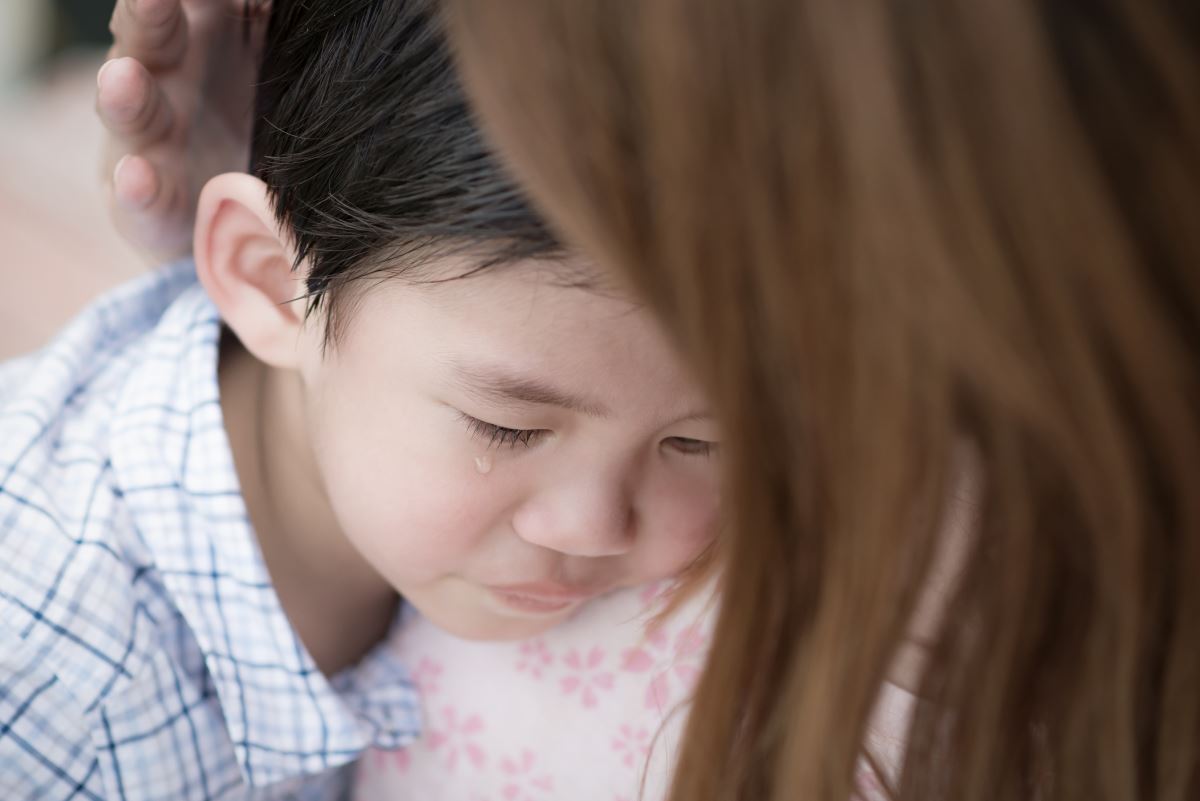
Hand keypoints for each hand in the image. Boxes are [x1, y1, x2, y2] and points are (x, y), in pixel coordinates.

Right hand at [98, 0, 267, 258]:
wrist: (246, 209)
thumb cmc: (262, 108)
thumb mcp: (274, 54)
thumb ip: (271, 17)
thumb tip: (316, 9)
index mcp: (196, 33)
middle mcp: (162, 80)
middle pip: (149, 40)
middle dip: (147, 16)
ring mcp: (149, 144)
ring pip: (131, 115)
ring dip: (126, 97)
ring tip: (124, 77)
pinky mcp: (151, 208)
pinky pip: (141, 200)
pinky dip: (136, 189)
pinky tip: (137, 176)